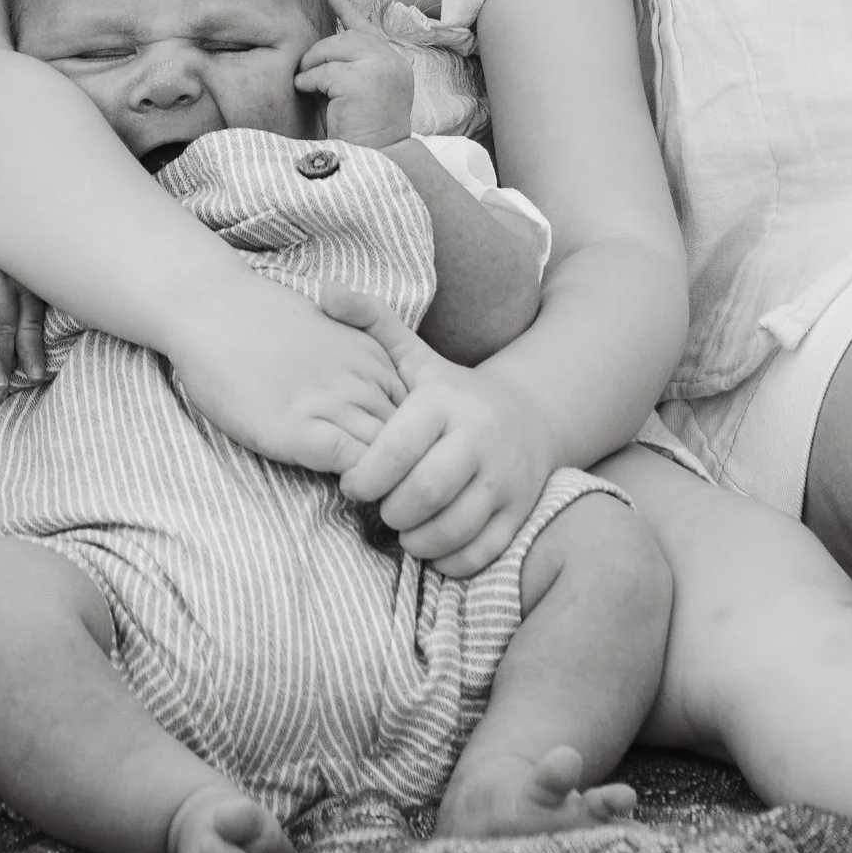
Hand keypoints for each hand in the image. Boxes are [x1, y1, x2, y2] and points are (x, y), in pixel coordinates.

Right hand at [167, 277, 404, 475]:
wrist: (214, 305)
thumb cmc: (261, 320)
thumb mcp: (330, 330)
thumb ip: (355, 361)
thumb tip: (365, 398)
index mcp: (374, 355)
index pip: (419, 413)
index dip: (415, 443)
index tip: (404, 462)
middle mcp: (362, 379)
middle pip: (412, 440)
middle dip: (411, 468)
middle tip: (403, 493)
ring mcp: (332, 403)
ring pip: (388, 457)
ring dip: (387, 481)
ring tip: (381, 501)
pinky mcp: (300, 430)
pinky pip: (352, 465)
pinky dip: (357, 483)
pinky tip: (347, 489)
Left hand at [298, 0, 416, 151]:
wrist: (378, 162)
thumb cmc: (363, 133)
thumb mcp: (359, 93)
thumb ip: (349, 68)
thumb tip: (322, 47)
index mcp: (394, 64)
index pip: (368, 29)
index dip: (348, 10)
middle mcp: (392, 61)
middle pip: (346, 37)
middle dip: (320, 50)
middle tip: (305, 68)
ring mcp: (379, 68)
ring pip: (334, 49)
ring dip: (312, 64)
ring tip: (304, 81)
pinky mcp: (361, 81)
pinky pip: (324, 71)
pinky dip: (309, 80)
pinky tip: (305, 90)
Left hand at [321, 288, 557, 577]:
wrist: (528, 417)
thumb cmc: (451, 393)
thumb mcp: (415, 356)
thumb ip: (371, 323)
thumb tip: (324, 292)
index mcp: (446, 402)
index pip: (396, 449)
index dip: (364, 476)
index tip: (352, 483)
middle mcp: (480, 438)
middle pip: (425, 492)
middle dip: (390, 511)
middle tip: (379, 509)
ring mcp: (505, 478)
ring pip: (453, 527)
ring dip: (417, 539)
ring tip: (403, 529)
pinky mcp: (520, 512)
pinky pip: (480, 552)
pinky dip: (449, 560)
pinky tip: (433, 545)